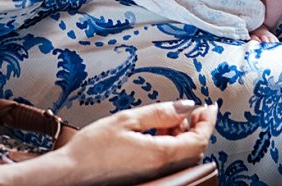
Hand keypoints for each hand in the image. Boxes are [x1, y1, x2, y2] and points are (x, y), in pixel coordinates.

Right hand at [56, 101, 216, 184]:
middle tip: (189, 109)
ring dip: (182, 134)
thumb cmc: (93, 148)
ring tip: (168, 118)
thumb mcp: (128, 119)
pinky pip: (169, 159)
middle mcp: (162, 167)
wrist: (72, 172)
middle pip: (194, 148)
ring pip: (182, 155)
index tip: (209, 106)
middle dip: (195, 126)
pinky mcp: (146, 175)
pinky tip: (156, 132)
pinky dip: (170, 144)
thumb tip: (186, 106)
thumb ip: (160, 112)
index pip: (199, 139)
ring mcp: (154, 173)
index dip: (207, 121)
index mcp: (160, 154)